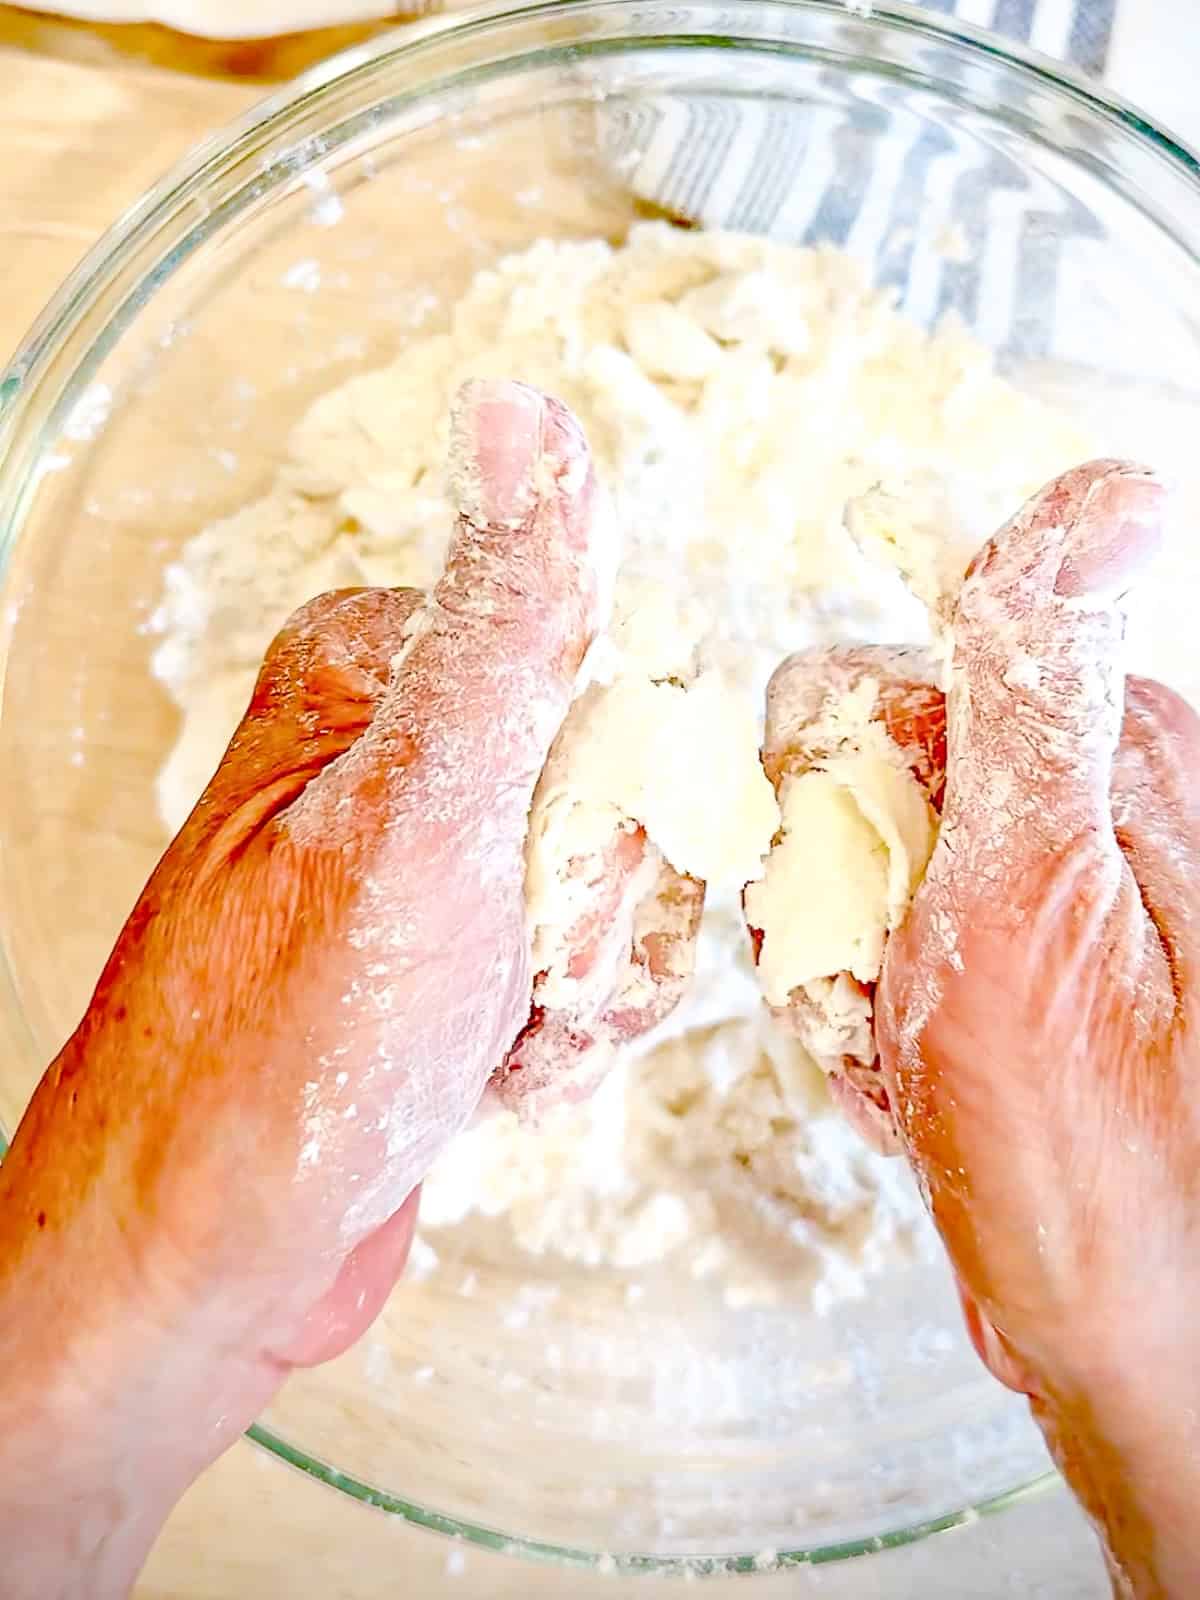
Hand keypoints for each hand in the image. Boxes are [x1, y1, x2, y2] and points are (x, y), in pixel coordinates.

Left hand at [0, 380, 675, 1598]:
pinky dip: (555, 1040)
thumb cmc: (294, 1039)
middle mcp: (400, 751)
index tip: (557, 877)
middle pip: (625, 789)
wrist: (207, 1259)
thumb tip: (524, 412)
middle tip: (506, 977)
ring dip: (580, 990)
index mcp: (380, 671)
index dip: (621, 794)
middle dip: (597, 913)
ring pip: (614, 889)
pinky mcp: (446, 956)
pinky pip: (576, 968)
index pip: (613, 670)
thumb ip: (506, 623)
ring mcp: (426, 860)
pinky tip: (481, 1077)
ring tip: (485, 1040)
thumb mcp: (428, 812)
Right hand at [766, 462, 1199, 1596]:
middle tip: (886, 1002)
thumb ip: (1037, 696)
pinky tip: (910, 1072)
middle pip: (844, 778)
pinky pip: (874, 942)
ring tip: (902, 1053)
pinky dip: (863, 1013)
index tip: (854, 910)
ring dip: (839, 970)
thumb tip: (1097, 495)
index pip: (858, 694)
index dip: (819, 805)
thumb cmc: (1088, 1146)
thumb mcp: (1034, 901)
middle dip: (828, 897)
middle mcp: (1079, 797)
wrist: (1137, 1329)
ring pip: (844, 868)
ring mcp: (1041, 879)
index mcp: (1099, 753)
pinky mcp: (1009, 950)